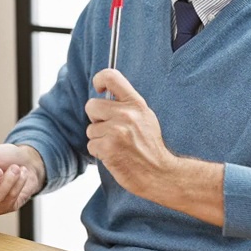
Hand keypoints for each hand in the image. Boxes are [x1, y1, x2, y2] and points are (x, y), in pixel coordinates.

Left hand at [86, 69, 175, 196]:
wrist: (160, 174)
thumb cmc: (150, 147)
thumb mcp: (145, 118)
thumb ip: (128, 105)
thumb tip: (106, 93)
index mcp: (136, 104)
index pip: (111, 77)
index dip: (99, 80)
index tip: (99, 88)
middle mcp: (126, 114)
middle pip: (91, 106)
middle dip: (96, 119)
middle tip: (111, 130)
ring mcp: (116, 131)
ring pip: (90, 129)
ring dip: (99, 139)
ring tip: (118, 146)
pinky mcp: (108, 148)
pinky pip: (91, 145)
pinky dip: (100, 153)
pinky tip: (115, 155)